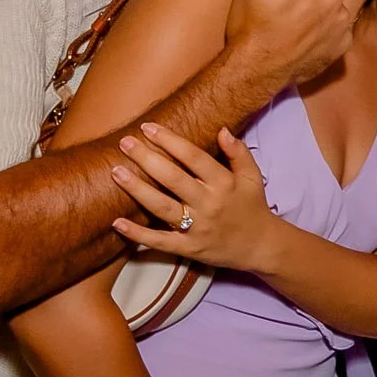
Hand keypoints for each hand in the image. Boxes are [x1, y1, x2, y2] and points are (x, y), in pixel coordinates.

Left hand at [111, 124, 281, 274]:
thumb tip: (221, 129)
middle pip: (173, 178)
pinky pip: (160, 241)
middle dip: (147, 159)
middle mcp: (209, 204)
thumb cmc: (252, 206)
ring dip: (137, 190)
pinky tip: (117, 222)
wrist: (260, 246)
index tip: (148, 128)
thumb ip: (238, 152)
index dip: (170, 141)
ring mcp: (197, 228)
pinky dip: (138, 234)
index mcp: (224, 183)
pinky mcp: (188, 248)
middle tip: (124, 142)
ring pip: (162, 207)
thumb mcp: (252, 176)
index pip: (193, 157)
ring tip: (116, 172)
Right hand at [224, 0, 352, 89]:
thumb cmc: (251, 27)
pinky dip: (323, 29)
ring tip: (290, 25)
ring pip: (328, 2)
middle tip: (279, 9)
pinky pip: (335, 25)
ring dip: (314, 9)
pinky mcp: (343, 43)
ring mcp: (342, 23)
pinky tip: (302, 38)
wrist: (255, 71)